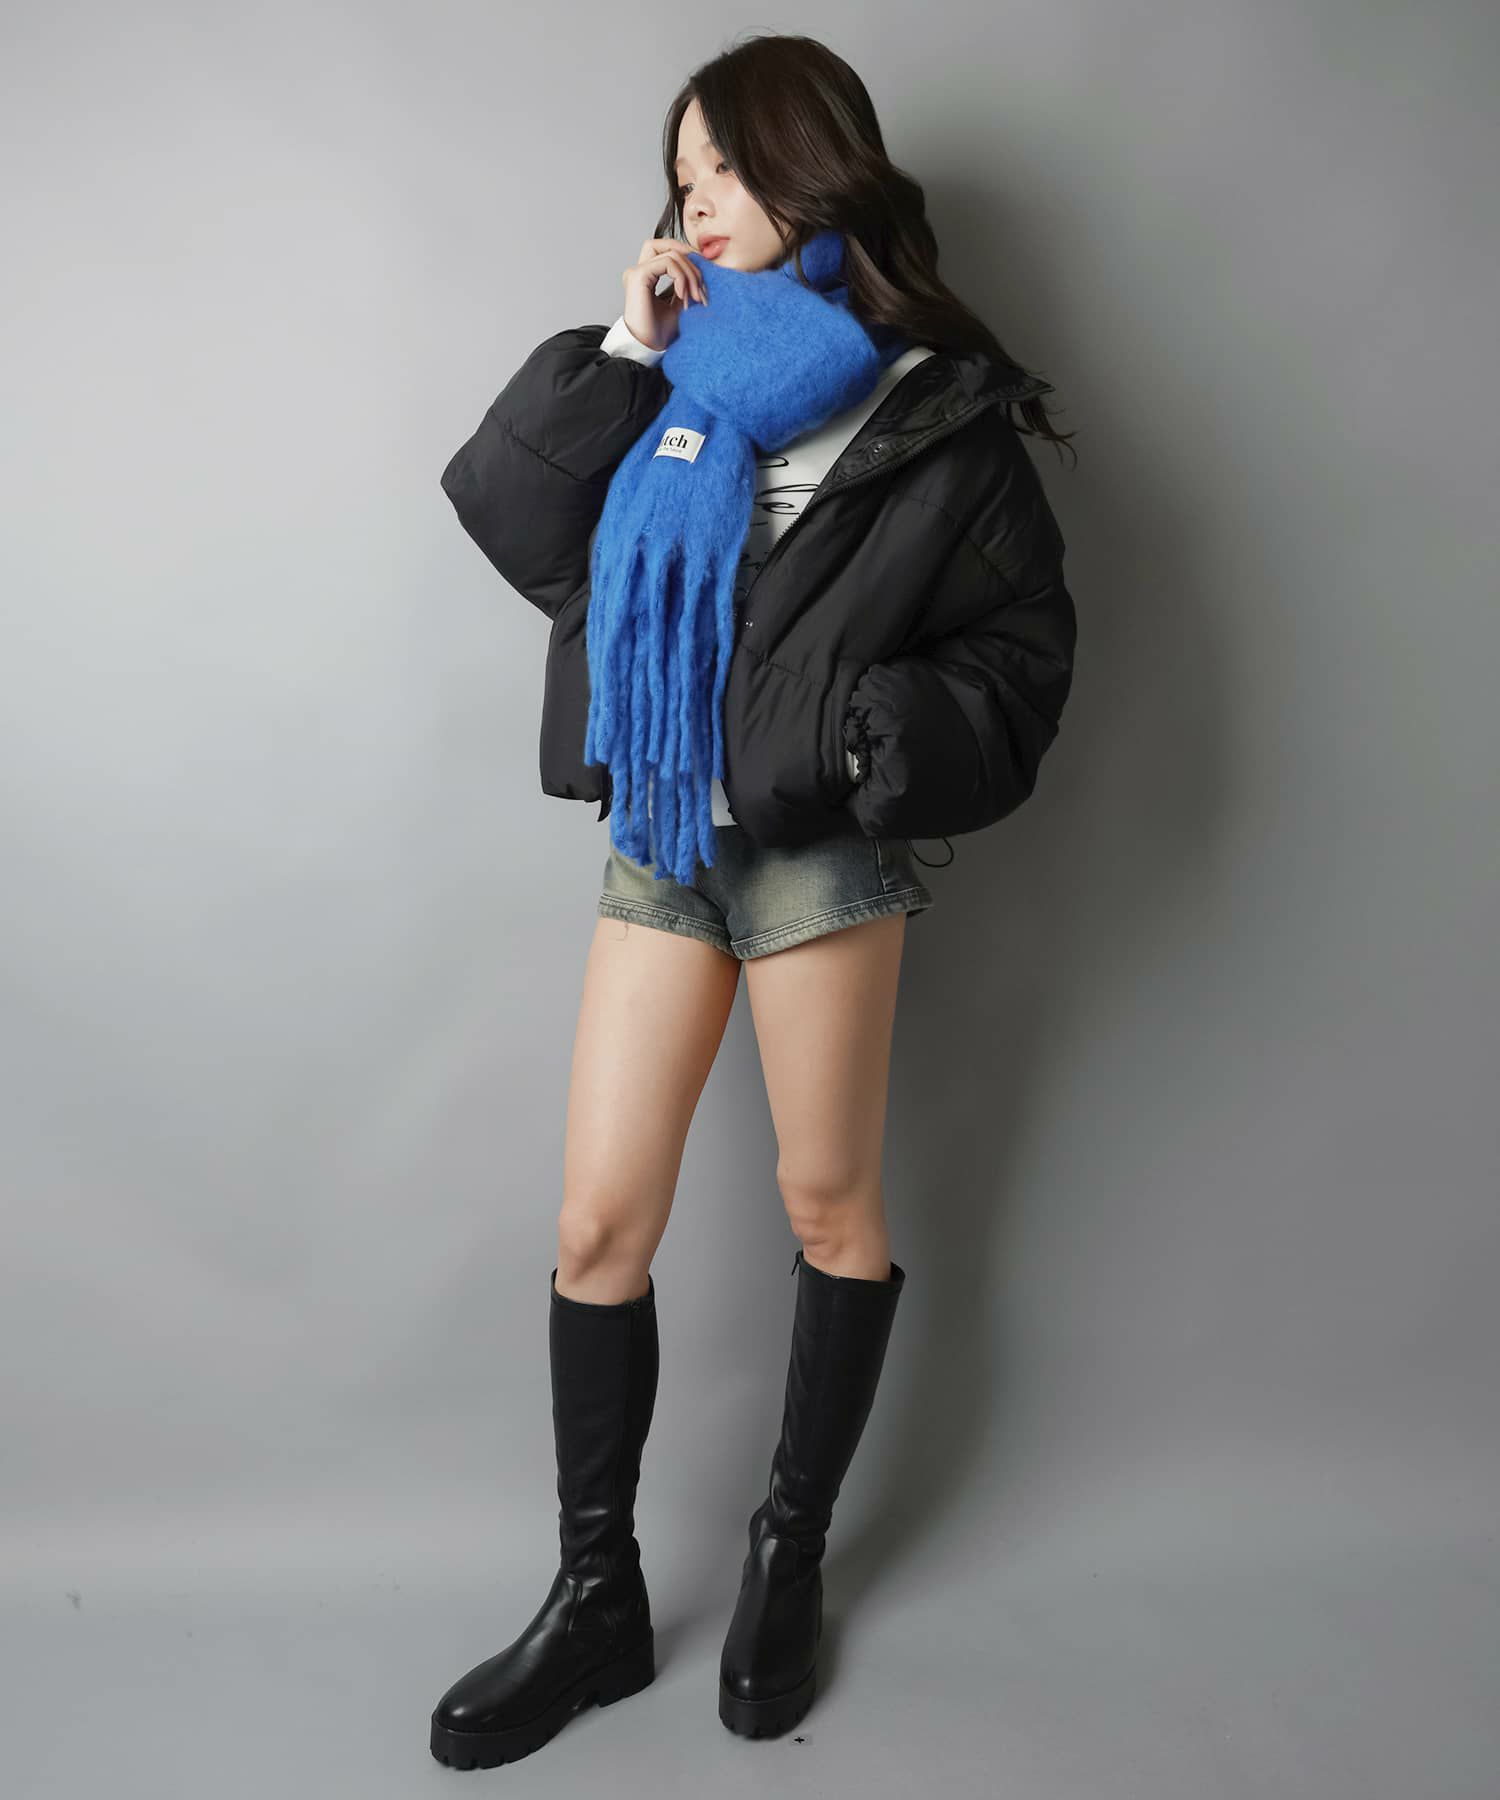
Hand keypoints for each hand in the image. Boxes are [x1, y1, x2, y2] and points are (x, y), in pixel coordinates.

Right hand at [621, 236, 707, 353]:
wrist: (649, 348)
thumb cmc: (662, 332)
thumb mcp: (682, 303)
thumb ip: (687, 283)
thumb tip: (704, 268)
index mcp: (648, 275)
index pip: (669, 251)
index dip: (690, 259)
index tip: (703, 282)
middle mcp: (640, 270)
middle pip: (670, 245)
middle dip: (692, 263)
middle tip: (701, 290)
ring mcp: (637, 271)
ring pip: (672, 253)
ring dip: (690, 274)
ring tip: (694, 297)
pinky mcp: (638, 276)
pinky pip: (667, 263)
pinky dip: (681, 277)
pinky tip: (683, 295)